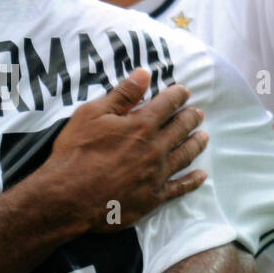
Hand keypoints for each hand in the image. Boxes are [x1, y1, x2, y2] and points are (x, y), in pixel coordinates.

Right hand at [47, 68, 207, 232]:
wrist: (69, 197)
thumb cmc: (76, 153)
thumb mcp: (91, 114)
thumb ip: (122, 95)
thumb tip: (144, 74)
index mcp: (141, 125)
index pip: (167, 104)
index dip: (178, 95)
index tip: (184, 91)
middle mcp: (155, 148)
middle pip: (181, 128)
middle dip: (191, 117)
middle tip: (198, 113)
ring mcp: (156, 174)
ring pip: (185, 155)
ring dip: (196, 144)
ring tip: (204, 137)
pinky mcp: (153, 198)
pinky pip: (179, 188)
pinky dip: (192, 181)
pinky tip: (201, 176)